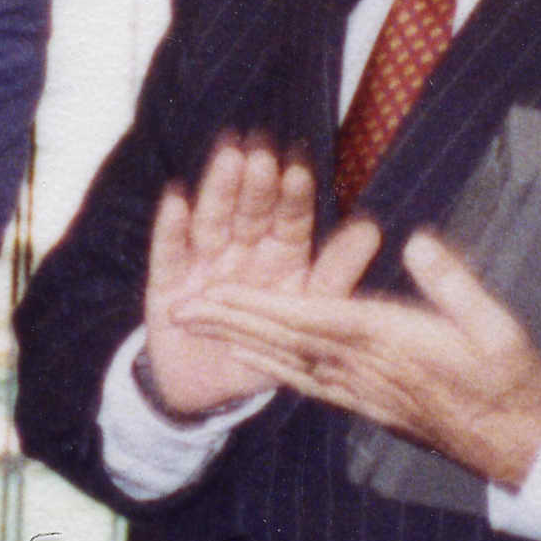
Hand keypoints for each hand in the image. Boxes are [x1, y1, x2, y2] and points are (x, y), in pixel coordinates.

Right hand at [134, 134, 323, 418]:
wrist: (211, 390)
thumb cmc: (268, 346)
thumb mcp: (307, 314)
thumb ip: (336, 273)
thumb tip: (371, 228)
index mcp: (281, 256)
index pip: (290, 220)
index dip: (294, 197)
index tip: (299, 170)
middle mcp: (243, 249)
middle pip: (251, 212)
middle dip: (257, 183)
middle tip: (262, 151)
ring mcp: (204, 261)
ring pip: (213, 220)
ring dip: (219, 189)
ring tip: (227, 157)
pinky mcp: (168, 281)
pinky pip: (170, 252)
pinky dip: (172, 228)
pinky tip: (177, 199)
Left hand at [228, 219, 540, 492]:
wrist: (515, 443)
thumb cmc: (508, 379)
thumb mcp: (496, 325)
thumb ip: (453, 282)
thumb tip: (415, 240)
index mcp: (389, 341)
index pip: (309, 316)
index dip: (258, 303)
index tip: (217, 288)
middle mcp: (363, 368)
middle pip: (282, 339)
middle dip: (229, 321)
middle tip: (179, 307)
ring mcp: (360, 390)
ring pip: (285, 362)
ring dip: (239, 342)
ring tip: (199, 326)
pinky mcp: (364, 405)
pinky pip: (306, 385)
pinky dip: (271, 369)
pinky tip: (251, 360)